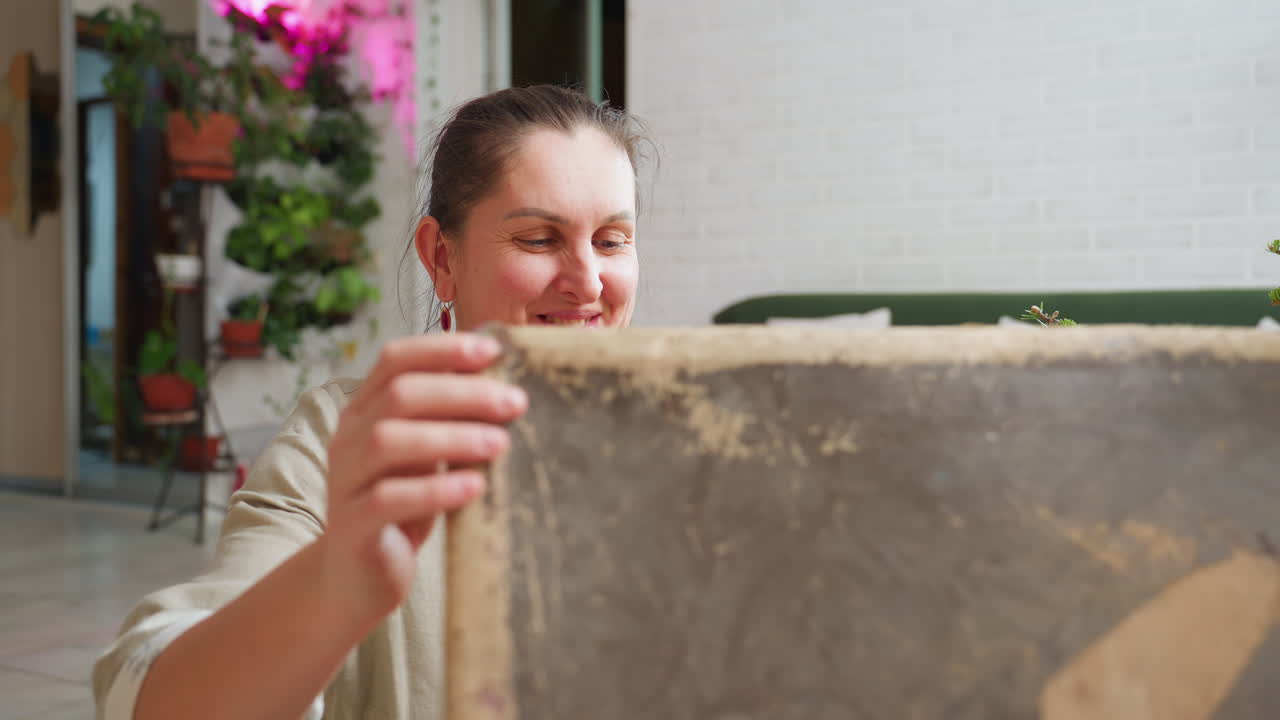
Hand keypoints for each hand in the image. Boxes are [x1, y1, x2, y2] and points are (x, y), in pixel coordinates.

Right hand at [320, 333, 526, 625]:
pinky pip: (387, 499)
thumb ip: (448, 419)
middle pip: (399, 395)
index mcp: (364, 411)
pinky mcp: (352, 526)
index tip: (494, 351)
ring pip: (387, 441)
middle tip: (515, 403)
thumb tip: (506, 381)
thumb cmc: (405, 506)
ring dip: (451, 437)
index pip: (395, 360)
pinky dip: (435, 488)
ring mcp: (344, 481)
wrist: (358, 579)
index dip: (443, 349)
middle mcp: (347, 438)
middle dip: (462, 393)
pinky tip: (475, 486)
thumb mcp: (426, 455)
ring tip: (501, 443)